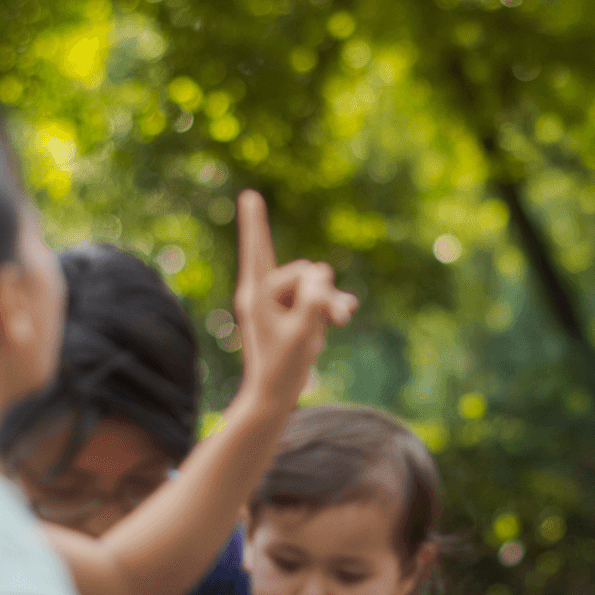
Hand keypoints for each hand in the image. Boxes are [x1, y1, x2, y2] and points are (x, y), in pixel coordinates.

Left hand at [233, 190, 358, 404]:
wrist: (275, 398)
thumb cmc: (281, 369)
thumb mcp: (301, 332)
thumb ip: (313, 299)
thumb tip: (321, 272)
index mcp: (255, 295)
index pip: (257, 251)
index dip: (255, 223)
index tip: (248, 195)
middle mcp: (265, 293)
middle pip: (304, 273)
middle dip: (323, 293)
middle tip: (339, 320)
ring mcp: (280, 303)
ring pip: (315, 286)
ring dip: (330, 303)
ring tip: (343, 323)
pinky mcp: (293, 312)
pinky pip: (317, 298)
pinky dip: (330, 307)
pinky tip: (346, 316)